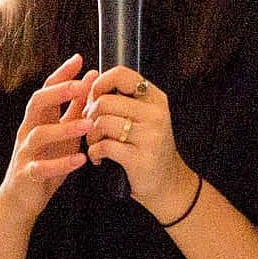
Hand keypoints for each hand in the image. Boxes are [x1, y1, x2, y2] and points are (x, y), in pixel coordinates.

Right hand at [0, 54, 94, 225]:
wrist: (21, 199)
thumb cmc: (46, 161)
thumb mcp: (62, 132)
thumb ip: (75, 107)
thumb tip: (90, 78)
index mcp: (37, 119)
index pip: (46, 89)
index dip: (61, 74)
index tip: (79, 59)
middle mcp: (28, 131)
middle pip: (37, 103)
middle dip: (59, 92)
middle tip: (83, 85)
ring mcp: (25, 153)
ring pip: (39, 135)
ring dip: (65, 128)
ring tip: (89, 125)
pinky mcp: (27, 175)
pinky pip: (42, 168)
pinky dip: (61, 164)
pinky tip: (81, 160)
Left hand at [85, 67, 196, 221]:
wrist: (168, 183)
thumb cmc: (149, 147)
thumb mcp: (145, 117)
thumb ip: (123, 100)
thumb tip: (89, 85)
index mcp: (155, 98)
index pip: (121, 75)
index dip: (100, 84)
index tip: (94, 99)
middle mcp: (155, 114)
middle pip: (105, 101)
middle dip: (90, 115)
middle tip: (92, 128)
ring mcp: (150, 136)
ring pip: (102, 122)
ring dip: (90, 135)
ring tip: (96, 143)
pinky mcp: (140, 158)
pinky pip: (103, 146)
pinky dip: (94, 152)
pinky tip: (99, 157)